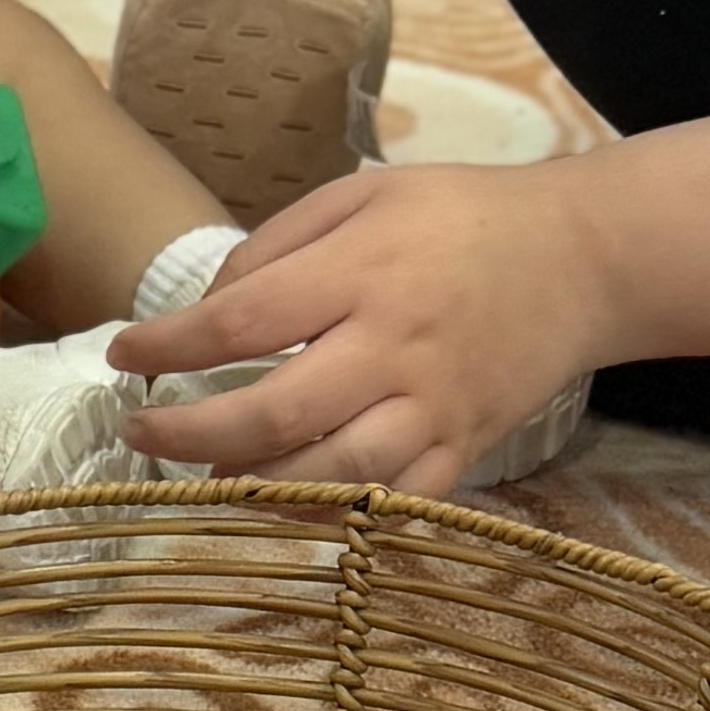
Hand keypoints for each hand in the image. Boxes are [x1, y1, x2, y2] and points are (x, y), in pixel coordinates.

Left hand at [109, 162, 612, 491]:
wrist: (584, 258)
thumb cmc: (463, 216)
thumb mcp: (365, 193)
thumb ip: (280, 242)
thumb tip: (213, 306)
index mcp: (363, 273)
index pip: (242, 321)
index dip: (170, 346)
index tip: (125, 354)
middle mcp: (394, 348)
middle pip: (275, 416)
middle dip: (190, 435)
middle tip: (140, 431)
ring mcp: (434, 408)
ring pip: (332, 475)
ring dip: (252, 488)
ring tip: (203, 477)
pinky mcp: (466, 447)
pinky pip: (394, 502)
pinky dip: (336, 517)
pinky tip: (286, 508)